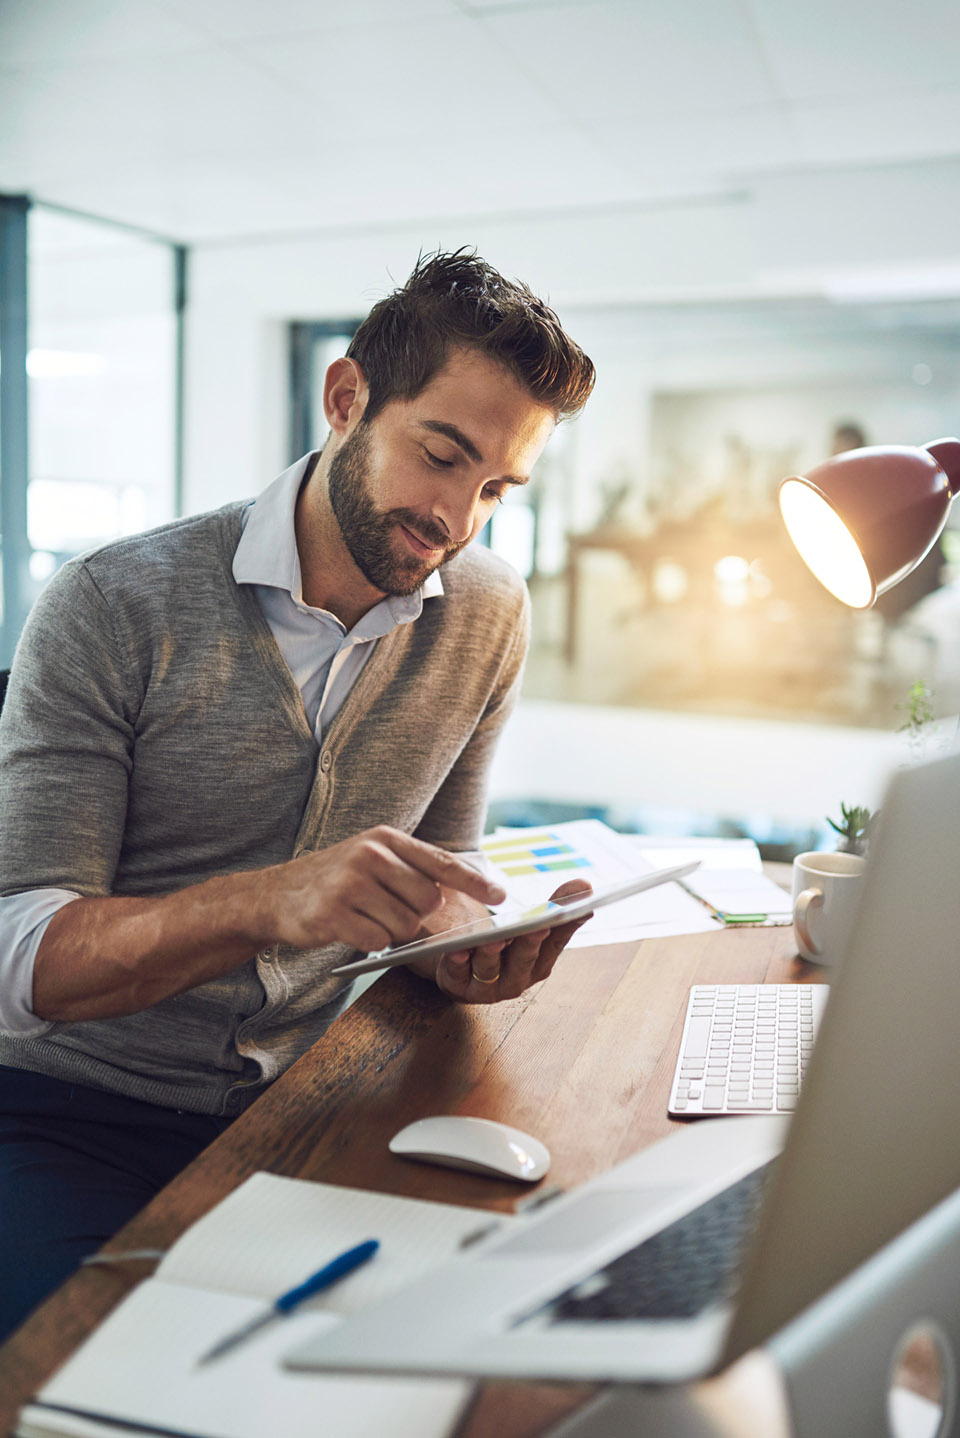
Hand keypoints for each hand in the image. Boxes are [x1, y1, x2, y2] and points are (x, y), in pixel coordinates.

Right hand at [257, 826, 504, 953]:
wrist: (276, 894)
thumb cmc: (336, 879)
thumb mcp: (372, 860)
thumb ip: (412, 870)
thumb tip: (459, 892)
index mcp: (385, 839)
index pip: (441, 862)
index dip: (474, 881)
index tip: (502, 896)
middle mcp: (370, 855)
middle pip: (427, 900)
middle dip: (416, 914)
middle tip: (388, 909)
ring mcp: (350, 884)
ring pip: (405, 925)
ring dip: (391, 931)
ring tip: (365, 917)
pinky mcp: (334, 914)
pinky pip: (377, 941)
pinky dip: (369, 943)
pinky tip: (350, 928)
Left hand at [427, 879, 593, 1004]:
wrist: (463, 965)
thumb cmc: (506, 945)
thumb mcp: (529, 925)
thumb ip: (556, 906)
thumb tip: (585, 884)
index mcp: (540, 963)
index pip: (555, 942)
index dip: (565, 926)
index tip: (579, 909)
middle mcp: (517, 979)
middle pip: (524, 960)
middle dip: (530, 943)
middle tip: (537, 926)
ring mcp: (488, 987)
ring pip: (491, 969)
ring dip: (493, 954)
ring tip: (496, 937)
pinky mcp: (458, 986)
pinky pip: (458, 975)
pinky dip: (458, 962)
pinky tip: (458, 949)